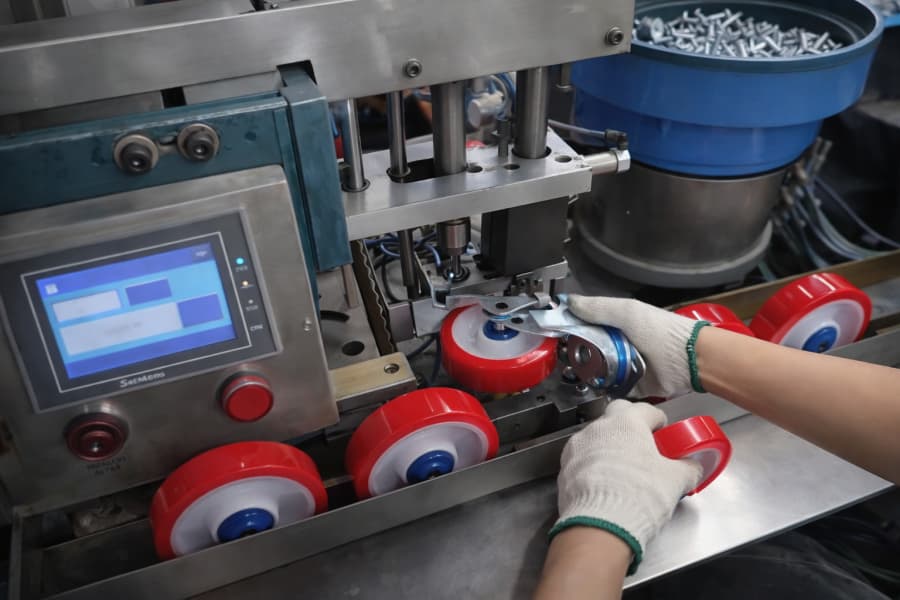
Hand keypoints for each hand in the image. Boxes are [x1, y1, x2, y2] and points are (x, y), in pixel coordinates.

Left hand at [551, 400, 701, 573]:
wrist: (600, 524)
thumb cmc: (639, 495)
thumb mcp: (675, 480)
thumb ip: (687, 468)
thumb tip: (692, 467)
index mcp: (627, 422)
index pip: (646, 410)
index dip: (658, 421)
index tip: (664, 432)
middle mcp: (599, 428)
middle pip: (617, 416)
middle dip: (630, 426)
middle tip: (644, 446)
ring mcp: (578, 446)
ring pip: (597, 437)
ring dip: (610, 446)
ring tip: (625, 469)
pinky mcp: (565, 466)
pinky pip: (583, 458)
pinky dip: (595, 464)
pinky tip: (606, 483)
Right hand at [568, 295, 707, 397]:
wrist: (690, 361)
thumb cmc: (663, 332)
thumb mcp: (627, 312)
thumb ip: (597, 307)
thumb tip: (569, 303)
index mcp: (618, 322)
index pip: (587, 322)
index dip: (571, 326)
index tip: (554, 330)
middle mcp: (620, 342)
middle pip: (589, 348)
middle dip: (577, 353)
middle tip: (565, 356)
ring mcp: (626, 364)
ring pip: (597, 369)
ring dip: (589, 372)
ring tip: (576, 373)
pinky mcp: (632, 384)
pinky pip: (611, 388)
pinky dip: (604, 388)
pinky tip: (594, 387)